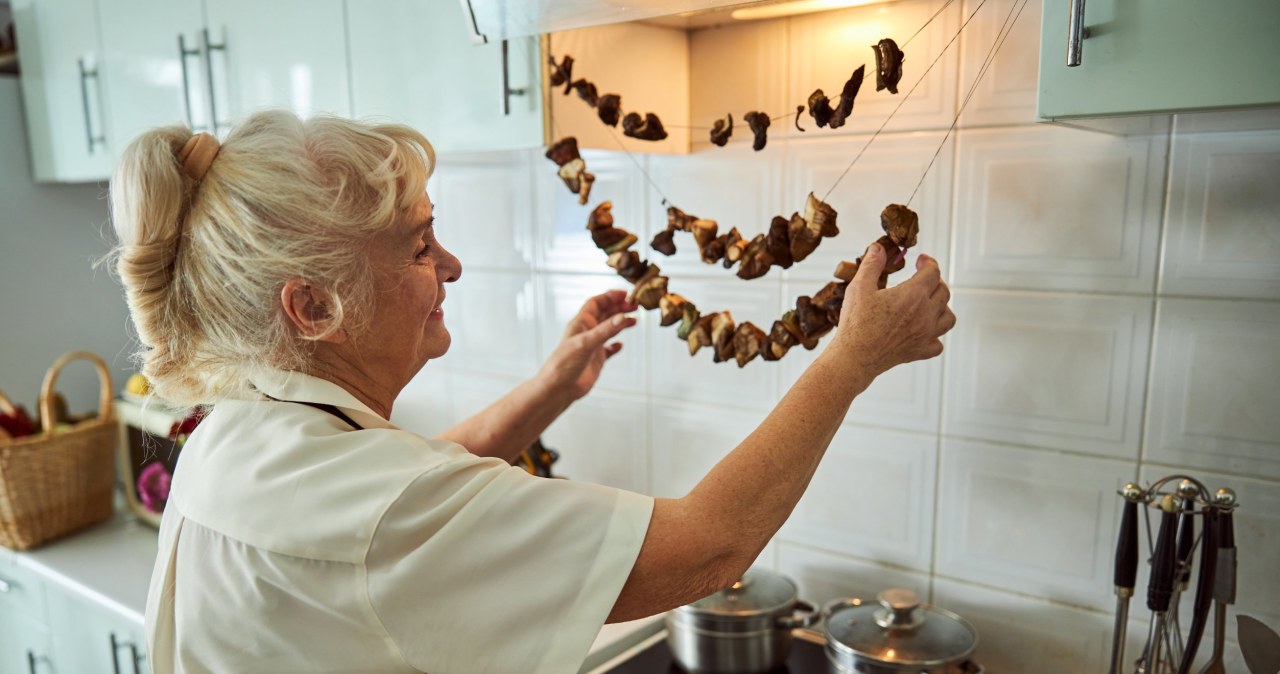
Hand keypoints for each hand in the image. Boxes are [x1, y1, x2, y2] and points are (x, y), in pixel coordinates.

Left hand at [538, 290, 638, 399]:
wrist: (559, 388)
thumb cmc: (564, 364)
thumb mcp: (586, 343)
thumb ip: (605, 330)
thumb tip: (622, 316)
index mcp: (580, 323)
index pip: (596, 303)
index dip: (610, 296)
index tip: (625, 295)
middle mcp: (587, 332)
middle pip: (605, 314)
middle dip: (619, 308)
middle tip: (635, 306)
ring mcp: (592, 346)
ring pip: (609, 329)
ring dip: (621, 324)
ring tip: (634, 320)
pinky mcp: (596, 360)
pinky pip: (608, 350)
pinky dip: (615, 346)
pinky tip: (621, 345)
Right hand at [832, 243, 955, 375]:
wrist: (855, 357)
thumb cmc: (856, 323)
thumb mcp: (859, 287)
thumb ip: (872, 265)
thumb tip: (878, 248)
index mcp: (913, 295)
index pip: (933, 272)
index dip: (928, 262)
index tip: (921, 260)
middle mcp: (925, 314)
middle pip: (944, 291)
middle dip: (934, 281)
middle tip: (922, 279)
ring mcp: (926, 334)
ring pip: (948, 317)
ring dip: (941, 307)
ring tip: (928, 304)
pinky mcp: (921, 351)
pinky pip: (939, 343)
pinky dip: (935, 335)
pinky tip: (923, 331)